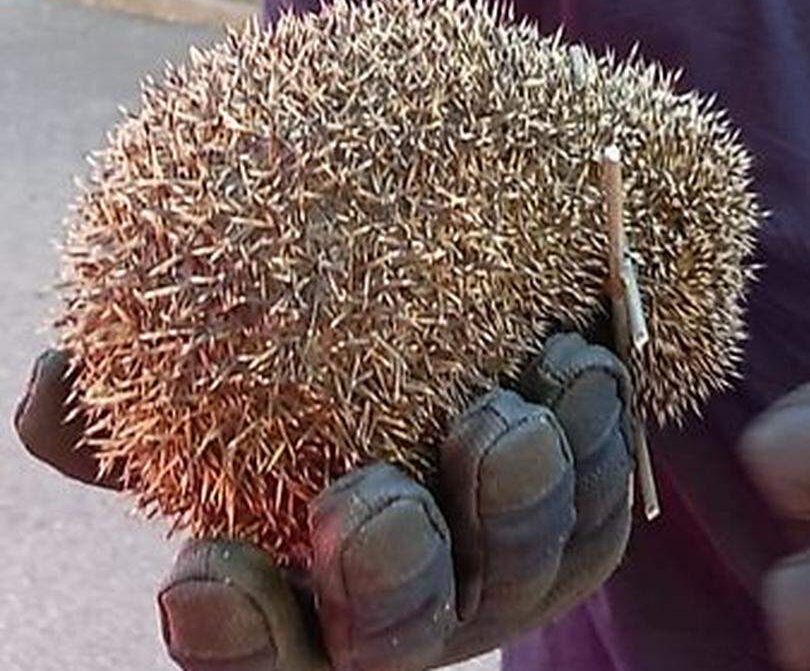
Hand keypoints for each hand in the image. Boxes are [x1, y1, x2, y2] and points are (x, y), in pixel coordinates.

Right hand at [16, 332, 634, 669]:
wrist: (443, 319)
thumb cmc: (307, 368)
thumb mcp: (214, 383)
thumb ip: (135, 398)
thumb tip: (56, 387)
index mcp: (308, 596)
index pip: (260, 654)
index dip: (235, 634)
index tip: (201, 571)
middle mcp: (414, 602)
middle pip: (401, 633)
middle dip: (386, 582)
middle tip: (370, 505)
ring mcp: (510, 567)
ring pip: (523, 564)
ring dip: (515, 497)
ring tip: (504, 416)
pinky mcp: (588, 513)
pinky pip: (606, 495)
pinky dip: (597, 434)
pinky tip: (578, 362)